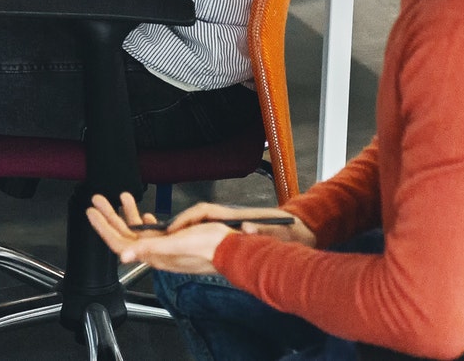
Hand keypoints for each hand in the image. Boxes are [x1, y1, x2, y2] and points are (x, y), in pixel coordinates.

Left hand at [85, 193, 230, 275]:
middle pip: (124, 234)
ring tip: (120, 195)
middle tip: (97, 199)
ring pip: (137, 230)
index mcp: (152, 254)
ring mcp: (163, 246)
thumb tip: (123, 256)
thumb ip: (148, 248)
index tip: (91, 211)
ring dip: (126, 213)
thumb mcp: (175, 244)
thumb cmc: (207, 246)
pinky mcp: (173, 241)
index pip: (119, 243)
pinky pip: (153, 231)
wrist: (232, 250)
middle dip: (110, 215)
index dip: (103, 228)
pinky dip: (144, 220)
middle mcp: (155, 251)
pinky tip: (143, 213)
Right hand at [169, 200, 316, 246]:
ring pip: (201, 225)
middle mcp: (229, 218)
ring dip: (186, 233)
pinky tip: (191, 251)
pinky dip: (196, 239)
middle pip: (197, 217)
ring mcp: (230, 225)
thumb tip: (248, 228)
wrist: (300, 231)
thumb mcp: (275, 231)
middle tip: (163, 240)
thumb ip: (261, 230)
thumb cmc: (288, 231)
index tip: (173, 230)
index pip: (203, 211)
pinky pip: (208, 233)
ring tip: (172, 246)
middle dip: (179, 226)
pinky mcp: (234, 233)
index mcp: (236, 215)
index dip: (185, 220)